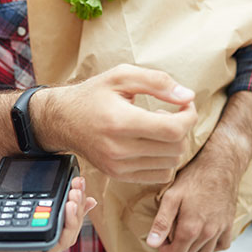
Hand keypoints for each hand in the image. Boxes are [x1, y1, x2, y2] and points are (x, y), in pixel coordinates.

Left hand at [0, 173, 96, 251]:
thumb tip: (0, 166)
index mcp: (21, 215)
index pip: (51, 203)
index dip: (67, 192)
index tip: (76, 179)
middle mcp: (30, 227)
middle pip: (64, 214)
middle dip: (77, 197)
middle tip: (80, 182)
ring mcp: (34, 240)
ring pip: (68, 228)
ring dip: (78, 210)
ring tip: (77, 194)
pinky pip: (61, 241)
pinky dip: (71, 226)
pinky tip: (71, 208)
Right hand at [33, 64, 197, 182]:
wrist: (62, 120)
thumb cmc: (94, 94)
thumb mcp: (121, 75)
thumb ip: (157, 82)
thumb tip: (187, 96)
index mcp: (120, 122)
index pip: (173, 130)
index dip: (189, 116)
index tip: (184, 104)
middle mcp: (118, 149)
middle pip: (175, 147)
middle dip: (182, 127)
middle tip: (168, 112)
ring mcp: (118, 166)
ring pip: (171, 162)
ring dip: (173, 143)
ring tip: (156, 127)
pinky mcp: (118, 175)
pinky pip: (160, 175)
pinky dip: (164, 160)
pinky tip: (151, 143)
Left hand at [146, 150, 238, 251]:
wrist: (220, 165)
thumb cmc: (193, 178)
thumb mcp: (171, 197)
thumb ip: (161, 223)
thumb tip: (152, 244)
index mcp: (191, 228)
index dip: (164, 250)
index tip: (161, 238)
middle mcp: (208, 233)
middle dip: (176, 248)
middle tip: (170, 233)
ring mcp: (221, 230)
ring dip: (193, 249)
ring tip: (185, 234)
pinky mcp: (230, 225)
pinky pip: (222, 246)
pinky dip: (212, 245)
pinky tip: (204, 233)